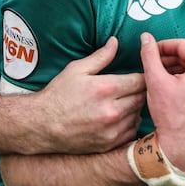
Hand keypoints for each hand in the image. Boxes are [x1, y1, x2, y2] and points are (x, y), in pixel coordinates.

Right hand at [37, 37, 144, 153]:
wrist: (42, 125)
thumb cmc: (58, 95)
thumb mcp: (77, 69)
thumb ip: (101, 57)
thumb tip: (115, 42)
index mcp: (106, 88)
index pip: (140, 81)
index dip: (142, 77)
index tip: (139, 76)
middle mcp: (112, 110)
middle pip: (142, 98)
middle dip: (140, 92)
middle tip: (132, 88)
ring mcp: (111, 130)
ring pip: (138, 115)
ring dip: (135, 108)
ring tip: (124, 102)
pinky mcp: (109, 144)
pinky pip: (131, 132)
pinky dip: (129, 124)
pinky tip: (119, 118)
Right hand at [141, 34, 184, 174]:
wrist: (183, 149)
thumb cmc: (171, 117)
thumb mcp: (155, 81)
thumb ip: (150, 55)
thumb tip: (145, 38)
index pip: (182, 45)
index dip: (163, 46)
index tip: (150, 51)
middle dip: (170, 59)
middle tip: (153, 65)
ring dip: (177, 70)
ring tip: (160, 78)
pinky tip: (172, 91)